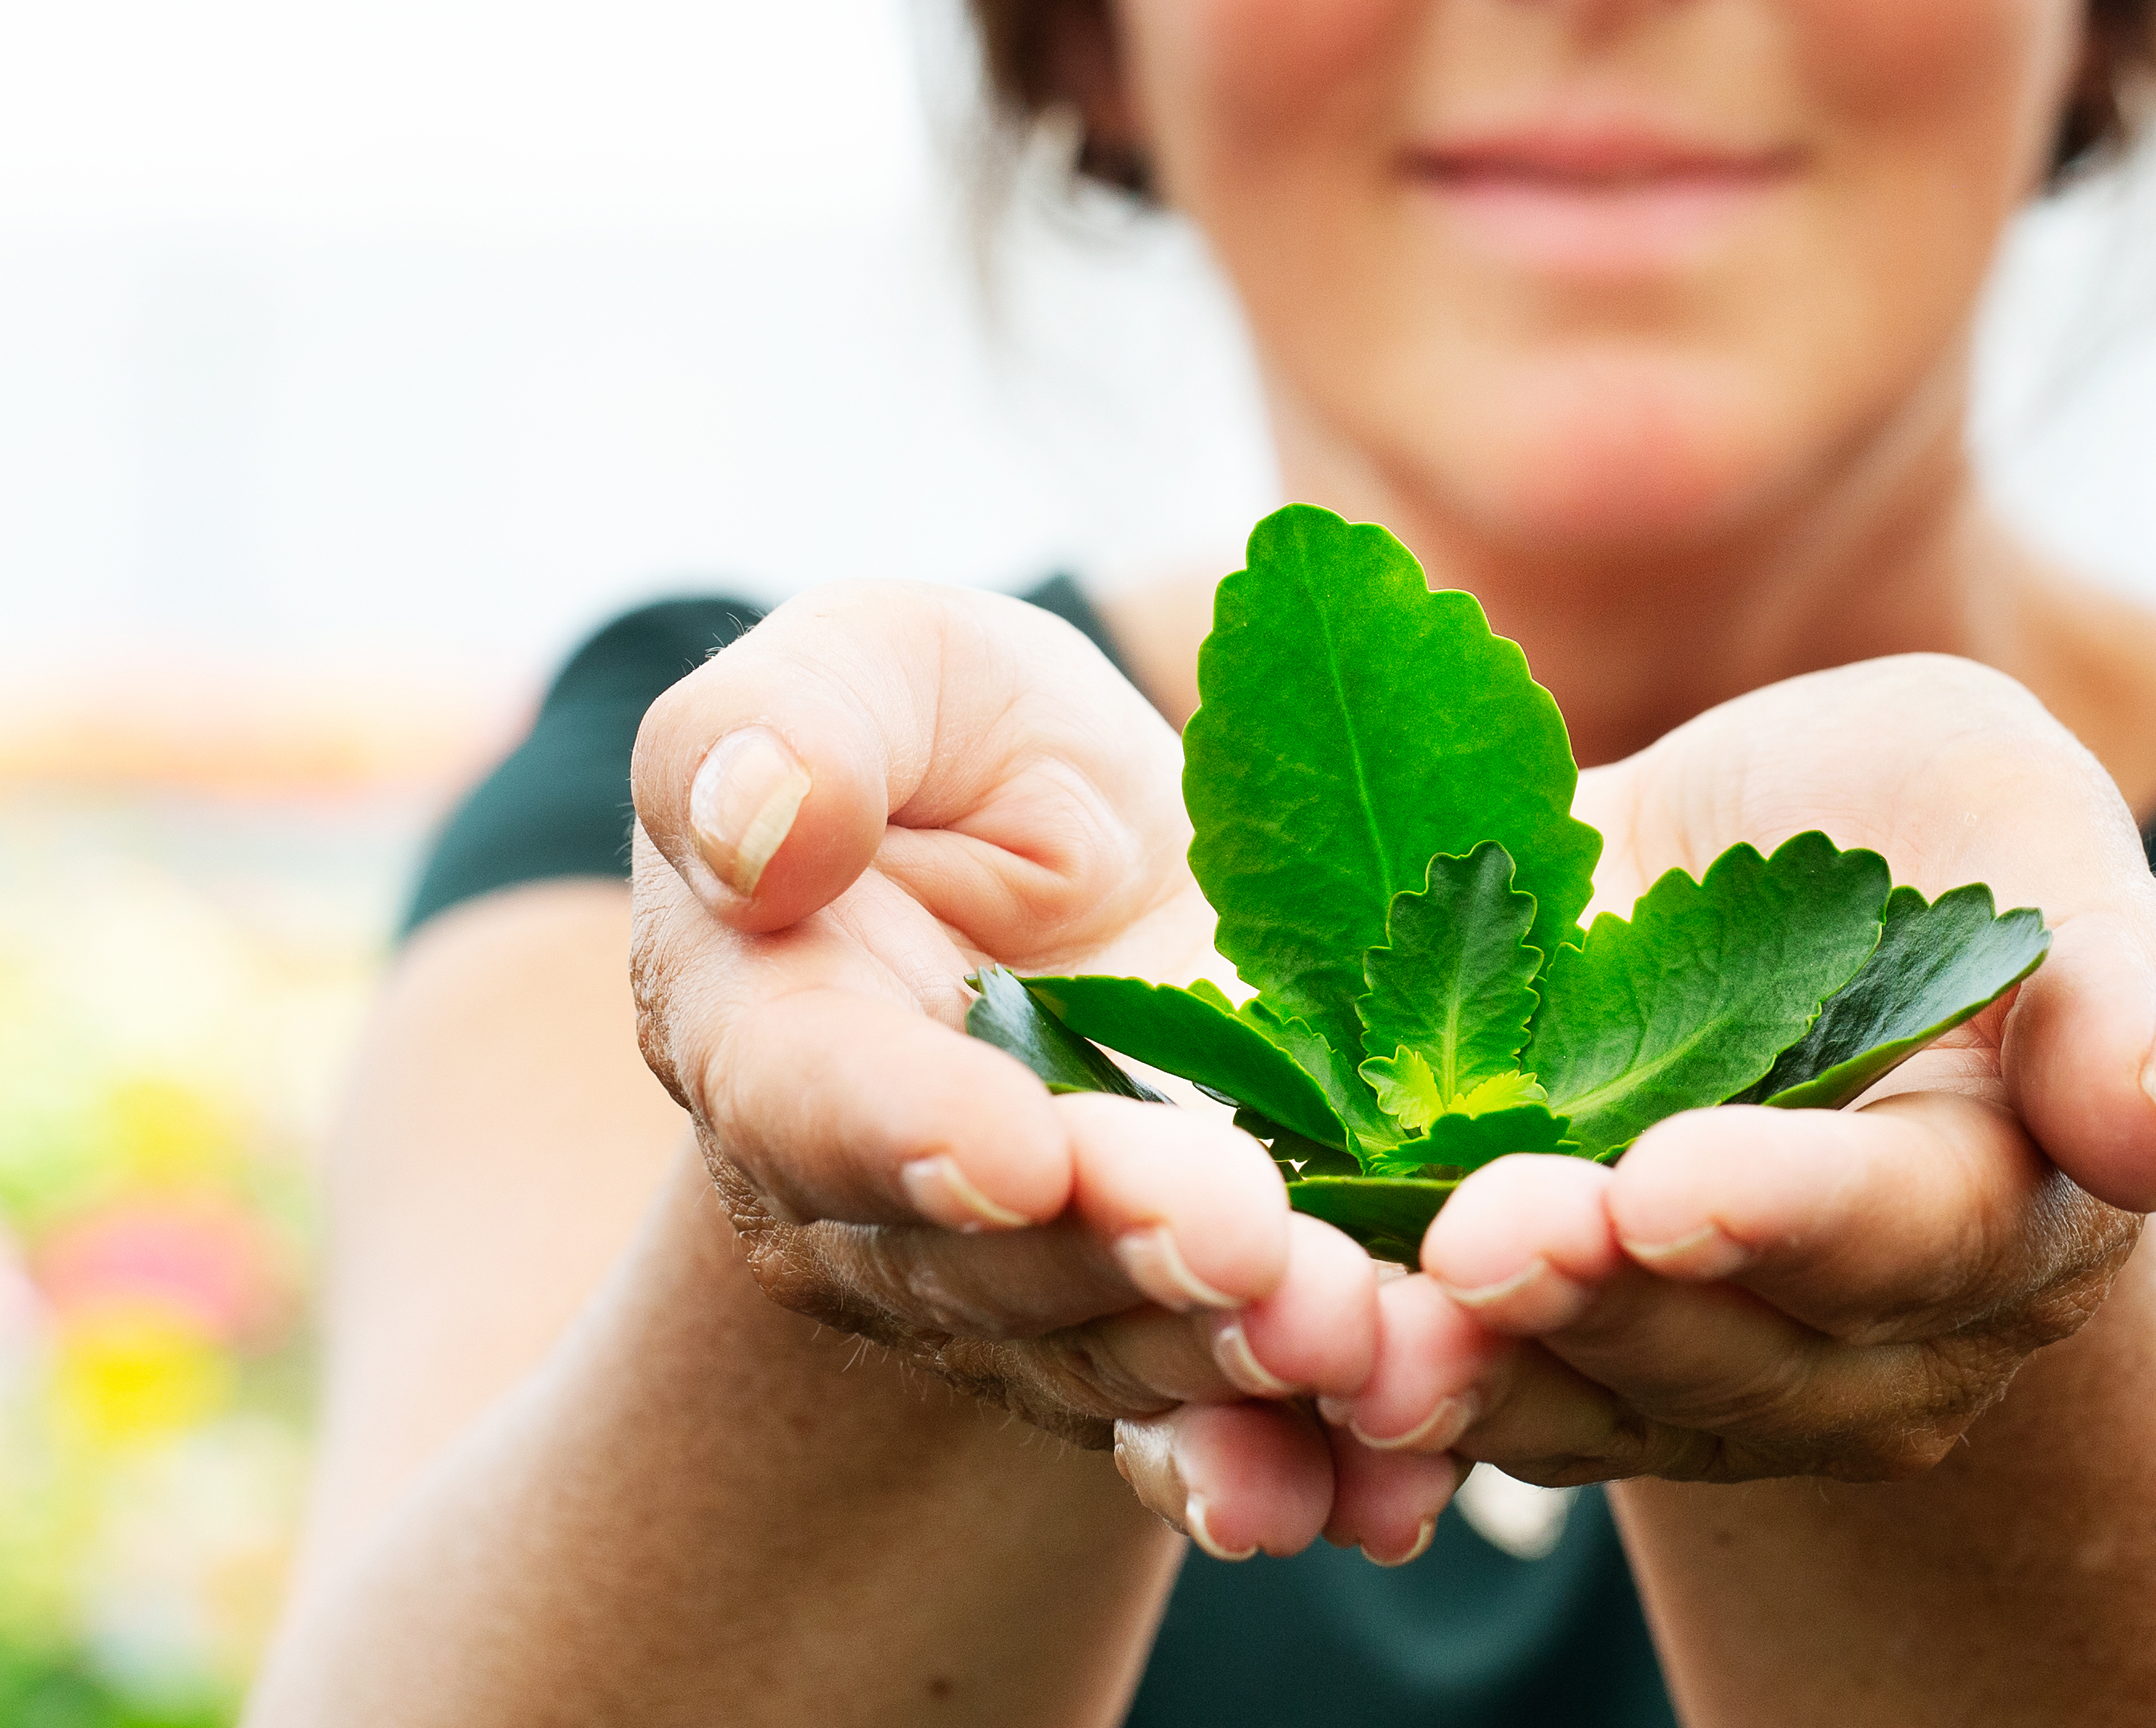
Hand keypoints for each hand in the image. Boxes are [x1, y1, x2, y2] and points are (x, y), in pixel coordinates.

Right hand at [624, 582, 1464, 1560]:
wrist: (1079, 874)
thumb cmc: (948, 749)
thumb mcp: (876, 669)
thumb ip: (788, 726)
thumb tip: (758, 822)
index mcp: (770, 1032)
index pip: (816, 1099)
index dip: (908, 1132)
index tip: (1015, 1148)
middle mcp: (877, 1206)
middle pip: (990, 1261)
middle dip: (1122, 1261)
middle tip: (1248, 1245)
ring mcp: (1025, 1293)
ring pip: (1119, 1355)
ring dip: (1232, 1370)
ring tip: (1354, 1344)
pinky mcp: (1160, 1335)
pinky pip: (1218, 1422)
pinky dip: (1304, 1467)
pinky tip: (1397, 1486)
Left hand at [1324, 654, 2155, 1486]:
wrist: (1738, 879)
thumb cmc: (1908, 825)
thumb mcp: (2013, 806)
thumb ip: (2102, 958)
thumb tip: (2149, 1126)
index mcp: (2009, 1200)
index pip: (1910, 1230)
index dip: (1790, 1215)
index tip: (1667, 1182)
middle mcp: (1876, 1334)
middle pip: (1741, 1351)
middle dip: (1606, 1298)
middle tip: (1482, 1236)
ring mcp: (1718, 1374)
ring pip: (1601, 1410)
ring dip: (1485, 1376)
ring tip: (1374, 1332)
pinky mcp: (1573, 1372)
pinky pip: (1489, 1411)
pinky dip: (1399, 1393)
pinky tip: (1312, 1356)